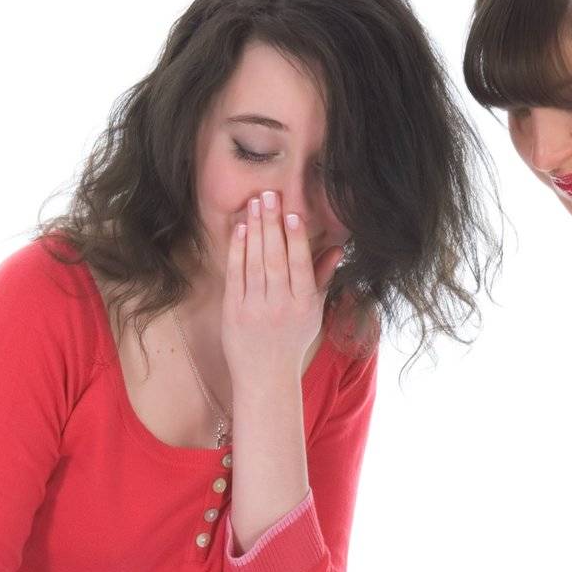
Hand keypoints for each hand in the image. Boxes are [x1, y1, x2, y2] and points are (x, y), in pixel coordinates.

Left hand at [222, 190, 344, 388]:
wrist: (266, 377)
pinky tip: (241, 229)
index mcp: (303, 306)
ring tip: (255, 203)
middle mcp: (279, 307)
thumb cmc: (292, 342)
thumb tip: (337, 248)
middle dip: (272, 225)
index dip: (296, 238)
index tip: (292, 213)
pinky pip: (236, 275)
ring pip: (255, 263)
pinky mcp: (234, 312)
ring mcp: (254, 309)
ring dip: (255, 230)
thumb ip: (323, 278)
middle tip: (269, 195)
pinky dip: (237, 251)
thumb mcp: (314, 313)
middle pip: (275, 259)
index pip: (299, 266)